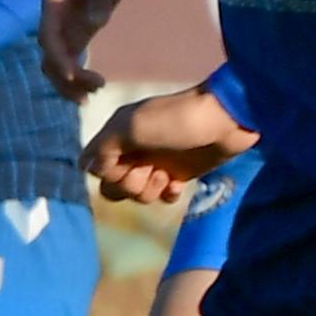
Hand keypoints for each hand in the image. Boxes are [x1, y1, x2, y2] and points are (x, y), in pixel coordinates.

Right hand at [37, 0, 123, 95]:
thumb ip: (100, 0)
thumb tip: (95, 23)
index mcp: (52, 6)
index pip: (48, 39)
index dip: (57, 59)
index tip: (72, 75)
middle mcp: (53, 22)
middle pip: (50, 58)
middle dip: (66, 78)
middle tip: (92, 92)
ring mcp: (63, 31)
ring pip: (58, 65)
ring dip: (71, 83)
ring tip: (96, 93)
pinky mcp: (76, 37)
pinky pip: (72, 63)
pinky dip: (79, 77)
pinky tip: (94, 89)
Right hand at [84, 82, 251, 206]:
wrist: (225, 120)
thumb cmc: (177, 118)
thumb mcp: (132, 125)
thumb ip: (104, 146)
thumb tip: (90, 168)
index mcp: (119, 134)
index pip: (95, 167)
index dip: (107, 173)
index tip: (126, 162)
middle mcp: (134, 149)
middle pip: (114, 186)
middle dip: (130, 184)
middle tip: (151, 168)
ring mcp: (157, 162)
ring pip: (137, 194)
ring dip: (150, 189)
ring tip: (168, 174)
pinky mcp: (179, 173)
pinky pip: (162, 197)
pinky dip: (168, 194)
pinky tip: (179, 183)